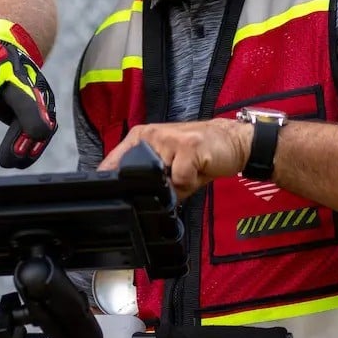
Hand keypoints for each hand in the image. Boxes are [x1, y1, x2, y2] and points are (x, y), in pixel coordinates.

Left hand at [98, 119, 250, 197]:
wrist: (232, 142)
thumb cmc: (198, 155)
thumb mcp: (168, 165)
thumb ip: (150, 178)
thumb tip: (134, 201)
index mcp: (140, 138)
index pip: (114, 162)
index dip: (110, 182)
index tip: (105, 196)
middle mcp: (150, 136)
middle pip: (139, 178)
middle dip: (156, 188)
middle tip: (176, 177)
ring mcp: (167, 139)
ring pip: (161, 181)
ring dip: (177, 186)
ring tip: (189, 172)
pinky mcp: (187, 146)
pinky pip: (181, 180)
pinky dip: (191, 183)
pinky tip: (199, 170)